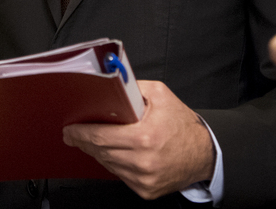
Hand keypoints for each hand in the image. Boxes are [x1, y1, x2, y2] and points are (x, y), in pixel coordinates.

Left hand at [62, 80, 213, 199]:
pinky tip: (114, 153)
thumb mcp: (160, 95)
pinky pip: (119, 175)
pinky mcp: (146, 190)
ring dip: (97, 152)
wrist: (205, 154)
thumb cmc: (183, 125)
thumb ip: (132, 88)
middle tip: (74, 134)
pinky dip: (113, 163)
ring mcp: (144, 179)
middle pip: (100, 152)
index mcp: (145, 137)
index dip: (80, 133)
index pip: (100, 137)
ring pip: (107, 164)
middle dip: (84, 141)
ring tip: (93, 140)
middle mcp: (143, 161)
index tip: (70, 129)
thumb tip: (108, 85)